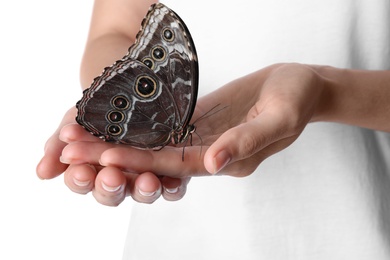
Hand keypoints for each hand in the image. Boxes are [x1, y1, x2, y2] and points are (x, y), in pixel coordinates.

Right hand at [36, 107, 188, 205]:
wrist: (133, 89)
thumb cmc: (101, 109)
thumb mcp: (78, 120)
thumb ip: (59, 144)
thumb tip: (42, 173)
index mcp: (94, 168)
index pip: (83, 181)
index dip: (79, 179)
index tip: (79, 170)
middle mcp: (120, 176)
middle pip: (112, 193)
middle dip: (109, 187)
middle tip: (109, 176)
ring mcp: (147, 175)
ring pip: (144, 193)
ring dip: (143, 190)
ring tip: (147, 181)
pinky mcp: (173, 171)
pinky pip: (174, 188)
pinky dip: (173, 188)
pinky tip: (172, 182)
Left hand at [65, 63, 323, 178]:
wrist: (300, 86)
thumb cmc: (296, 101)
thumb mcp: (277, 118)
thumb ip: (246, 143)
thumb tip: (212, 166)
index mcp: (224, 161)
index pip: (173, 166)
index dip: (137, 163)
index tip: (101, 158)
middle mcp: (206, 155)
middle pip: (153, 159)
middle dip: (111, 155)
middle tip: (69, 151)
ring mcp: (200, 139)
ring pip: (151, 145)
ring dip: (115, 141)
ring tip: (77, 136)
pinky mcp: (197, 122)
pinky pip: (161, 127)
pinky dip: (134, 126)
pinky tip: (109, 120)